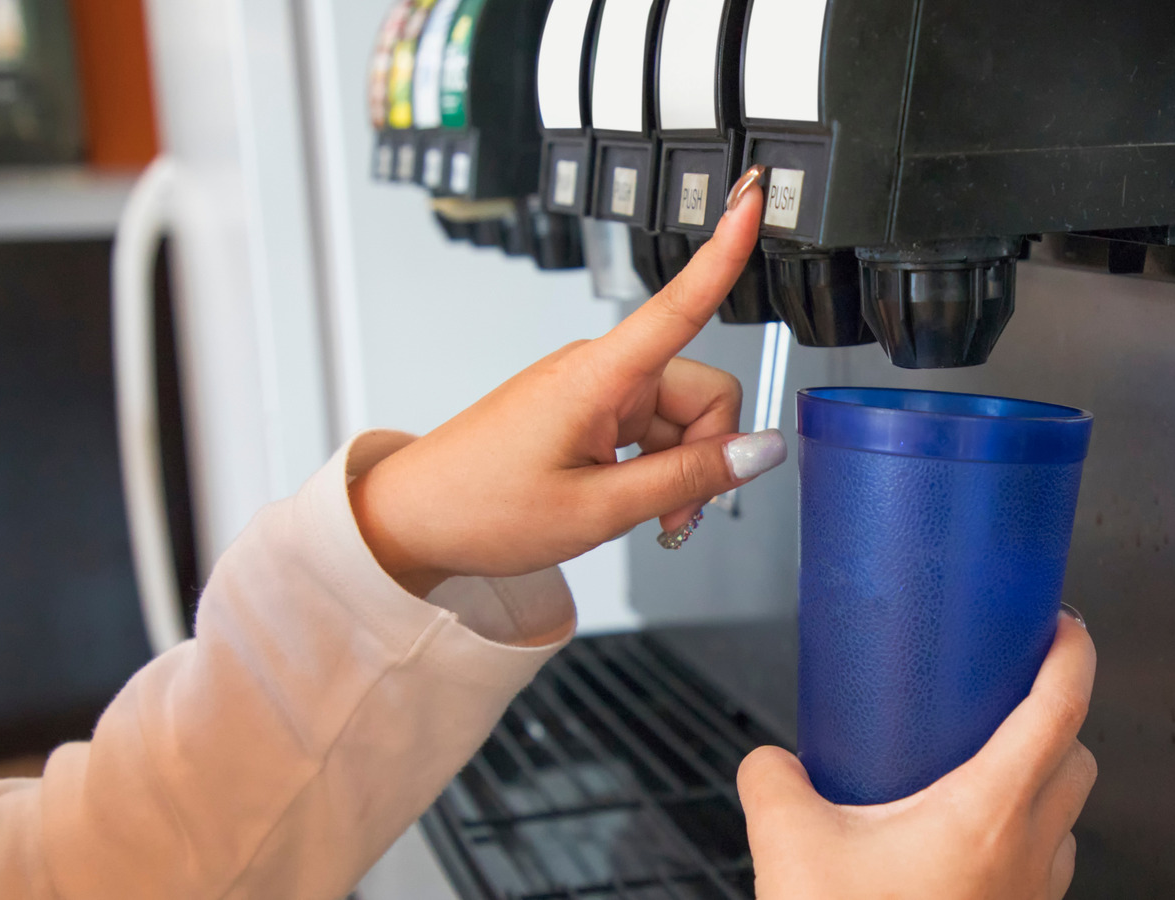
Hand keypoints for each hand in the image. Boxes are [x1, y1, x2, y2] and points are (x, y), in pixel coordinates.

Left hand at [350, 169, 785, 597]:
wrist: (415, 518)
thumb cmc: (483, 507)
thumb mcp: (599, 509)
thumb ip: (688, 479)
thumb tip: (759, 452)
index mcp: (598, 377)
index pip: (680, 304)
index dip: (726, 250)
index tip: (752, 196)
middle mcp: (598, 368)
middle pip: (703, 389)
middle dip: (708, 451)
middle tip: (679, 513)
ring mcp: (591, 387)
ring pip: (680, 415)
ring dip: (680, 468)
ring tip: (648, 518)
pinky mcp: (584, 407)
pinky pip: (650, 426)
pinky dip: (655, 466)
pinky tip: (631, 498)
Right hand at [740, 613, 1097, 899]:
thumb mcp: (789, 845)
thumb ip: (773, 782)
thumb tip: (771, 762)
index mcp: (987, 812)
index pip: (1058, 709)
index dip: (1071, 655)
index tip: (1063, 625)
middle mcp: (1025, 853)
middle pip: (1079, 758)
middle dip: (1058, 714)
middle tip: (1014, 691)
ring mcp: (1029, 896)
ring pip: (1067, 816)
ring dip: (1044, 779)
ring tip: (987, 762)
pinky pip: (1043, 864)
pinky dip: (1024, 834)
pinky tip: (965, 837)